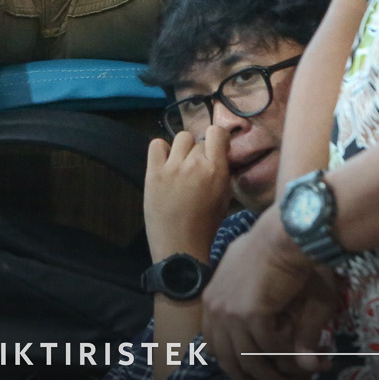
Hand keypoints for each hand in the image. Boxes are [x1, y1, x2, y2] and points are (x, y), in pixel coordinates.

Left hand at [144, 126, 232, 262]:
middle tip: (196, 170)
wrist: (179, 246)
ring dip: (183, 150)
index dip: (217, 138)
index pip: (217, 132)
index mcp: (216, 171)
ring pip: (180, 138)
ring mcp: (173, 167)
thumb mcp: (224, 198)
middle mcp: (195, 164)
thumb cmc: (205, 226)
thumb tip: (219, 155)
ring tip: (181, 166)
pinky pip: (156, 144)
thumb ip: (222, 173)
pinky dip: (161, 151)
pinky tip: (165, 164)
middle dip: (199, 153)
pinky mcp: (154, 172)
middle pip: (198, 141)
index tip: (216, 147)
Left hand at [203, 205, 340, 379]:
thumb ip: (283, 331)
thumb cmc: (286, 254)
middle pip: (228, 360)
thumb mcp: (278, 295)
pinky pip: (271, 347)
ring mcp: (229, 309)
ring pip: (251, 361)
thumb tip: (306, 366)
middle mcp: (214, 305)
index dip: (236, 368)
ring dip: (278, 378)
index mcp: (214, 297)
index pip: (216, 345)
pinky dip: (292, 357)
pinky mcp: (249, 312)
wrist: (292, 229)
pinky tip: (313, 359)